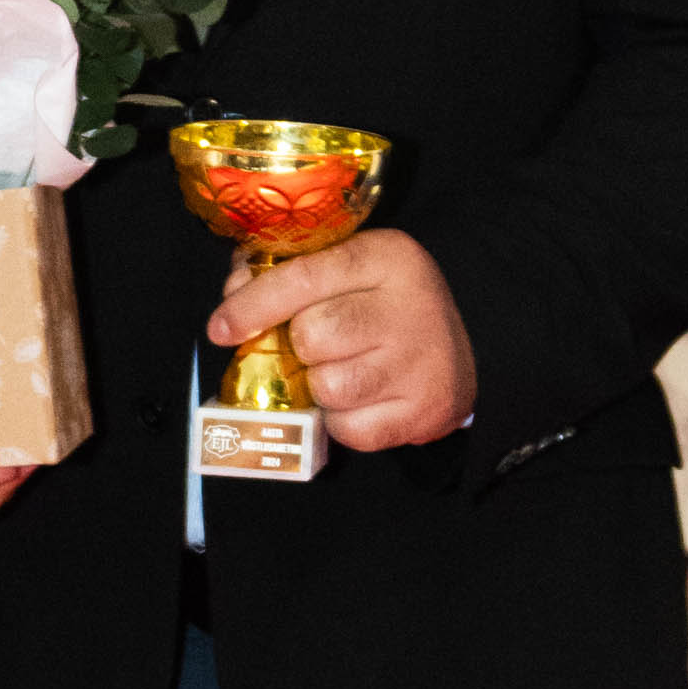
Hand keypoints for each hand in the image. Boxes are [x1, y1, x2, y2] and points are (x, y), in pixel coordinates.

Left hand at [204, 228, 476, 451]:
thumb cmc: (388, 304)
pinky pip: (349, 430)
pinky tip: (361, 399)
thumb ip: (288, 272)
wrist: (467, 349)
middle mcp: (408, 308)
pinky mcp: (423, 412)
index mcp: (386, 258)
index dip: (252, 306)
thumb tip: (233, 295)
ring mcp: (419, 364)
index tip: (219, 327)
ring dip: (320, 386)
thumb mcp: (350, 266)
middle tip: (314, 346)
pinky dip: (342, 421)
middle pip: (312, 336)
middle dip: (299, 346)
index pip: (302, 279)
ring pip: (328, 387)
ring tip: (342, 370)